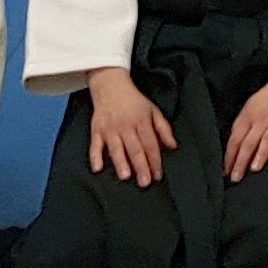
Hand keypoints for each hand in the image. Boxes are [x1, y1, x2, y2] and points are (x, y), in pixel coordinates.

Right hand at [84, 66, 176, 187]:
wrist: (111, 85)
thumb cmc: (134, 101)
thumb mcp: (153, 110)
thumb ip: (163, 128)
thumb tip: (172, 146)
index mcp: (142, 121)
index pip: (150, 144)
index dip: (155, 160)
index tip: (158, 175)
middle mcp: (126, 126)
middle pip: (135, 148)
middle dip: (141, 166)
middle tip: (145, 182)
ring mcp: (110, 128)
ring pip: (116, 148)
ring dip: (120, 162)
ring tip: (126, 176)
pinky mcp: (96, 130)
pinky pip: (95, 145)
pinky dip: (95, 156)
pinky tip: (97, 168)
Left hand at [223, 57, 267, 182]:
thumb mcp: (250, 107)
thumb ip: (243, 126)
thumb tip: (233, 147)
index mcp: (248, 116)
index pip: (235, 139)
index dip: (229, 155)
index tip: (225, 170)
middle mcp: (261, 119)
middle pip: (248, 142)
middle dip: (240, 161)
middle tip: (236, 177)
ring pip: (267, 139)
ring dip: (261, 154)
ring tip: (254, 168)